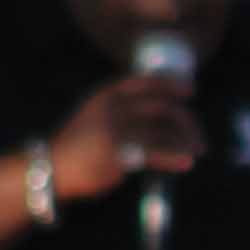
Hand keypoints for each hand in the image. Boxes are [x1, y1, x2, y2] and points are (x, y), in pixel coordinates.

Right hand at [49, 70, 199, 197]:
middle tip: (198, 137)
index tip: (190, 90)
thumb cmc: (77, 146)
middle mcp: (113, 106)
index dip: (170, 84)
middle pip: (161, 106)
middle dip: (186, 121)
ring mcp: (115, 128)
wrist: (51, 168)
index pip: (146, 82)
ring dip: (185, 141)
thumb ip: (120, 110)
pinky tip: (186, 163)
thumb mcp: (94, 116)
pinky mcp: (118, 152)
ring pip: (162, 129)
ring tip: (196, 152)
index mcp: (107, 94)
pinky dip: (174, 157)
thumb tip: (158, 115)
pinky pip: (155, 152)